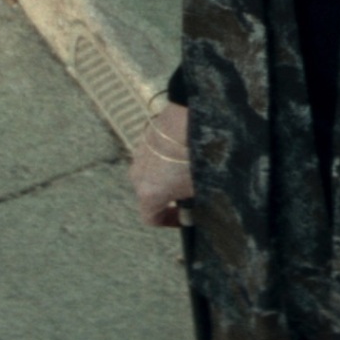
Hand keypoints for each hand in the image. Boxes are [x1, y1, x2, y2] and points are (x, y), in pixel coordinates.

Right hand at [130, 102, 194, 227]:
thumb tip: (196, 211)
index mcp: (148, 194)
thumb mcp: (201, 189)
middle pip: (150, 193)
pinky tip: (184, 149)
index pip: (151, 218)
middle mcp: (138, 175)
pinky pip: (155, 153)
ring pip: (152, 171)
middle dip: (169, 196)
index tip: (184, 217)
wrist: (191, 119)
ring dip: (167, 174)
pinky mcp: (146, 135)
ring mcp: (140, 153)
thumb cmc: (196, 157)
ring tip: (188, 169)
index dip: (169, 221)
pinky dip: (166, 156)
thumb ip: (195, 206)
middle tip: (189, 192)